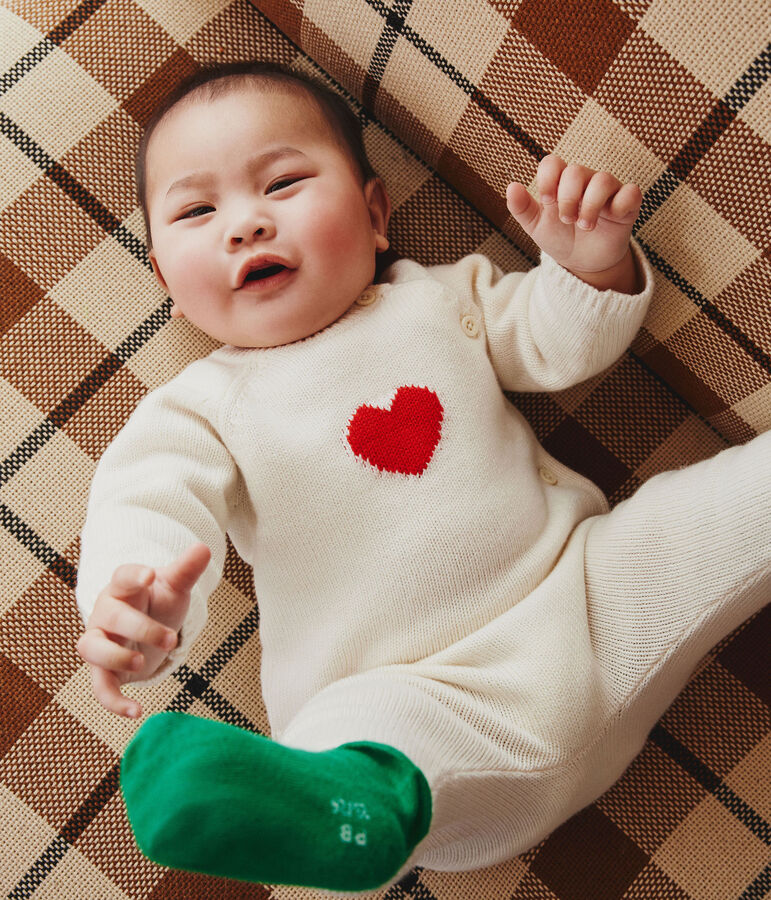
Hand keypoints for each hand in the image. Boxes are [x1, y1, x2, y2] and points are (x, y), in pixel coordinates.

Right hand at [76, 543, 210, 718]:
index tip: (149, 576)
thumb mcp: (174, 588)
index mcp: (124, 588)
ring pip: (90, 648)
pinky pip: (99, 687)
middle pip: (111, 616)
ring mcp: (101, 642)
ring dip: (114, 657)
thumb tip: (204, 548)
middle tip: (171, 638)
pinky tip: (137, 712)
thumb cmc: (157, 604)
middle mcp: (106, 613)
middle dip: (140, 627)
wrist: (146, 630)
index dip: (133, 576)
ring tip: (143, 664)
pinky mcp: (103, 670)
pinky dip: (114, 702)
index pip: (121, 576)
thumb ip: (187, 570)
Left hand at [506, 154, 641, 279]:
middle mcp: (585, 181)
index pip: (553, 163)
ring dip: (590, 206)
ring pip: (603, 180)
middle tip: (567, 220)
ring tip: (585, 226)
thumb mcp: (536, 226)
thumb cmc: (560, 238)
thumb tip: (511, 187)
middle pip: (576, 172)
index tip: (546, 202)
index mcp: (561, 182)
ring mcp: (608, 191)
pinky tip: (610, 217)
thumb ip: (522, 208)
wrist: (581, 262)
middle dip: (567, 199)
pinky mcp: (627, 204)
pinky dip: (620, 204)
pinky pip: (631, 192)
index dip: (548, 180)